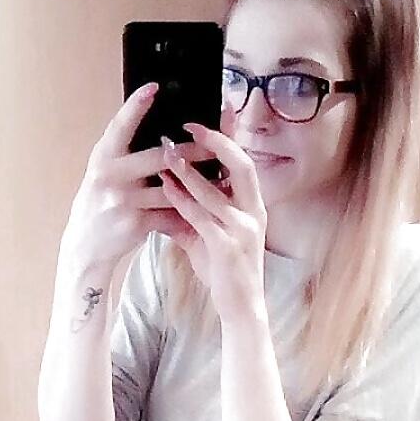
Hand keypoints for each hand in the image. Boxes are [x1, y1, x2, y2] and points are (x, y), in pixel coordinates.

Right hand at [64, 83, 213, 270]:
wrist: (86, 247)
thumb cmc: (101, 203)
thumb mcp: (105, 173)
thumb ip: (125, 152)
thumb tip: (160, 129)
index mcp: (102, 156)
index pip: (119, 126)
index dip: (136, 105)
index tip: (155, 87)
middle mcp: (110, 175)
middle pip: (157, 156)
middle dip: (191, 150)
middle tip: (216, 141)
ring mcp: (123, 200)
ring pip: (171, 187)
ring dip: (199, 183)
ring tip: (223, 177)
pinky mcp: (136, 223)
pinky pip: (171, 214)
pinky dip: (191, 210)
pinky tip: (209, 206)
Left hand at [159, 122, 268, 324]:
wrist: (240, 307)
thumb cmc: (225, 270)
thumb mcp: (208, 235)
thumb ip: (192, 212)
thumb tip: (167, 188)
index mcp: (253, 206)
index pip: (244, 162)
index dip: (231, 136)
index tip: (214, 113)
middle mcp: (254, 213)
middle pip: (241, 165)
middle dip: (216, 141)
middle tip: (189, 126)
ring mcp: (243, 230)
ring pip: (216, 190)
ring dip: (190, 169)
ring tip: (168, 151)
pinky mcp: (227, 248)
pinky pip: (202, 217)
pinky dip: (182, 199)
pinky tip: (165, 187)